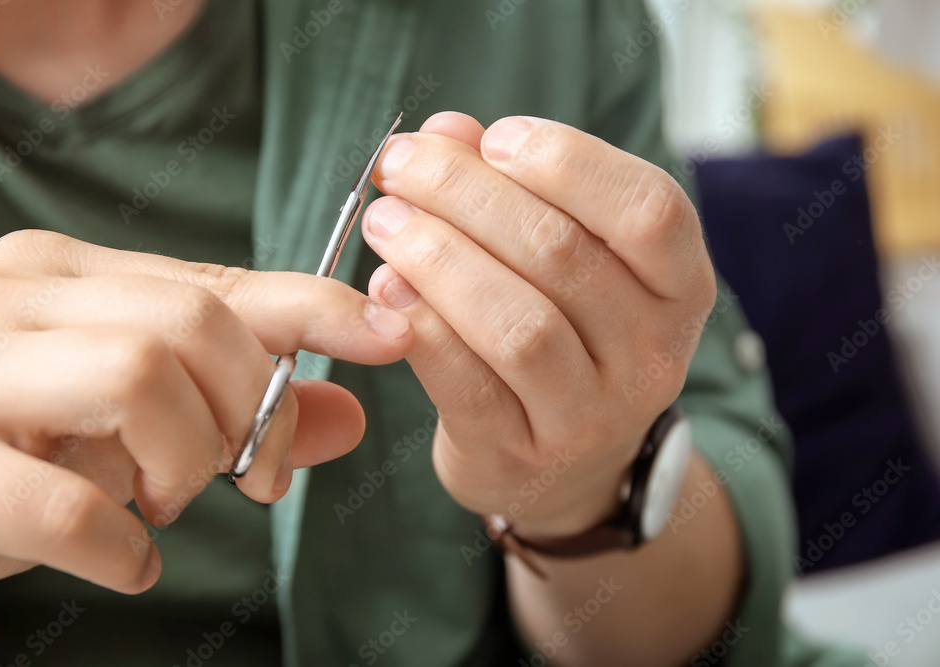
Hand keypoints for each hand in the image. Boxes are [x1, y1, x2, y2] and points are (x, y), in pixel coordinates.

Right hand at [0, 230, 411, 602]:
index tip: (388, 334)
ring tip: (167, 503)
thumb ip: (234, 412)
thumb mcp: (129, 429)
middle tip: (249, 477)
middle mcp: (7, 301)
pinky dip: (122, 547)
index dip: (313, 307)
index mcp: (59, 277)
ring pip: (135, 376)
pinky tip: (125, 562)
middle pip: (188, 324)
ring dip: (184, 460)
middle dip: (249, 408)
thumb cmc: (10, 456)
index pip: (214, 281)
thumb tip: (348, 412)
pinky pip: (69, 504)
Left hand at [362, 113, 714, 537]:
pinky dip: (421, 327)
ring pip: (517, 324)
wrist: (563, 466)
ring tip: (385, 221)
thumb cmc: (565, 336)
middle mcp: (652, 355)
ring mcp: (591, 416)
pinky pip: (468, 385)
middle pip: (562, 254)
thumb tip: (446, 132)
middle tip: (403, 166)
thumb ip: (514, 189)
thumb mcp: (567, 261)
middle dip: (466, 194)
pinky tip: (385, 289)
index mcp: (680, 288)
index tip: (494, 138)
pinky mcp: (522, 456)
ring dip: (438, 258)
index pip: (648, 210)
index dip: (568, 162)